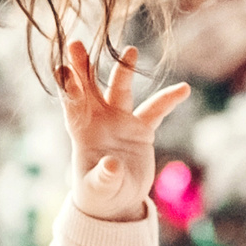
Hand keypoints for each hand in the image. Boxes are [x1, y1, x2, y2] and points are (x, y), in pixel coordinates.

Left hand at [56, 41, 187, 223]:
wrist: (117, 203)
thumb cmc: (99, 195)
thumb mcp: (99, 190)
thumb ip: (103, 177)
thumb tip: (112, 164)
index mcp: (81, 132)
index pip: (72, 105)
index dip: (68, 87)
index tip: (62, 67)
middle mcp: (99, 120)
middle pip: (89, 88)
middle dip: (82, 66)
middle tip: (74, 43)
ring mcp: (120, 121)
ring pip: (121, 90)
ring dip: (124, 71)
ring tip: (131, 50)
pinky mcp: (141, 129)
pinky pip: (155, 111)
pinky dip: (168, 100)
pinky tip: (183, 89)